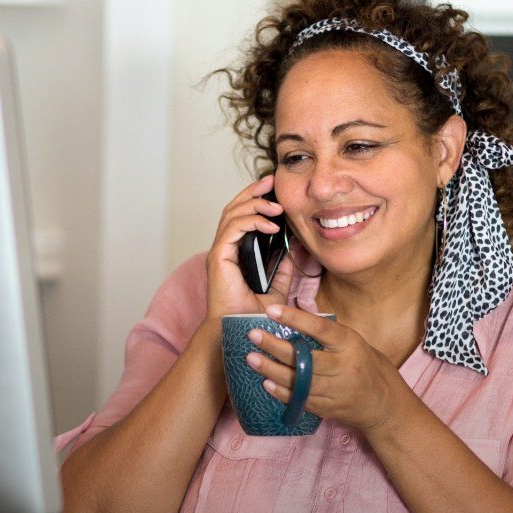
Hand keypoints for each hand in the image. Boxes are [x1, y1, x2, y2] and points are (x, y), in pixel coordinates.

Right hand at [204, 175, 296, 322]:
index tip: (273, 189)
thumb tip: (294, 251)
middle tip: (271, 181)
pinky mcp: (218, 257)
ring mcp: (219, 252)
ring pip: (231, 214)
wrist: (240, 331)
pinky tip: (271, 226)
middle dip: (252, 192)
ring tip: (276, 206)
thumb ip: (282, 269)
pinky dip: (251, 222)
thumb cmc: (251, 316)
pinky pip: (232, 229)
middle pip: (233, 208)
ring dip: (254, 204)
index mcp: (234, 252)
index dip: (255, 199)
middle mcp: (224, 248)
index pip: (240, 216)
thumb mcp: (276, 289)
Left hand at [244, 305, 412, 433]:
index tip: (271, 310)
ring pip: (298, 381)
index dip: (294, 318)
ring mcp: (335, 390)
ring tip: (251, 358)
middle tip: (253, 335)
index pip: (320, 328)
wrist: (384, 404)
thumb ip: (327, 334)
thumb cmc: (366, 365)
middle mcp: (343, 367)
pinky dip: (281, 392)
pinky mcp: (327, 408)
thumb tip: (293, 319)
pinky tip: (266, 382)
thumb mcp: (353, 342)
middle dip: (275, 347)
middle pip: (304, 357)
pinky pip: (300, 399)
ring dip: (272, 370)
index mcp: (350, 344)